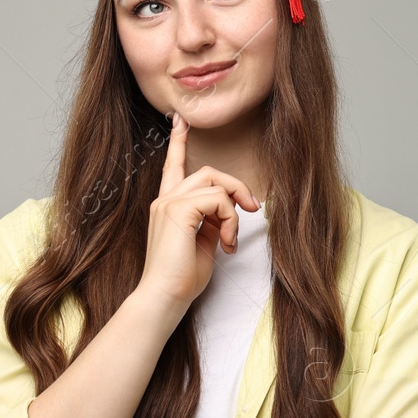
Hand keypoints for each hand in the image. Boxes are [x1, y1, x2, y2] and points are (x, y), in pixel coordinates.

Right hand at [136, 111, 258, 312]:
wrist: (165, 297)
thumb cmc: (182, 278)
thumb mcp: (202, 243)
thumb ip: (211, 221)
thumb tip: (228, 211)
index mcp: (168, 206)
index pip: (173, 166)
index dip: (178, 142)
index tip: (180, 121)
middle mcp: (165, 200)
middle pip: (208, 171)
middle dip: (236, 186)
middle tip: (253, 208)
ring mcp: (169, 203)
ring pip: (215, 181)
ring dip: (234, 209)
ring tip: (231, 239)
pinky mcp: (178, 210)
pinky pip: (217, 199)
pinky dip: (230, 220)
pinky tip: (226, 243)